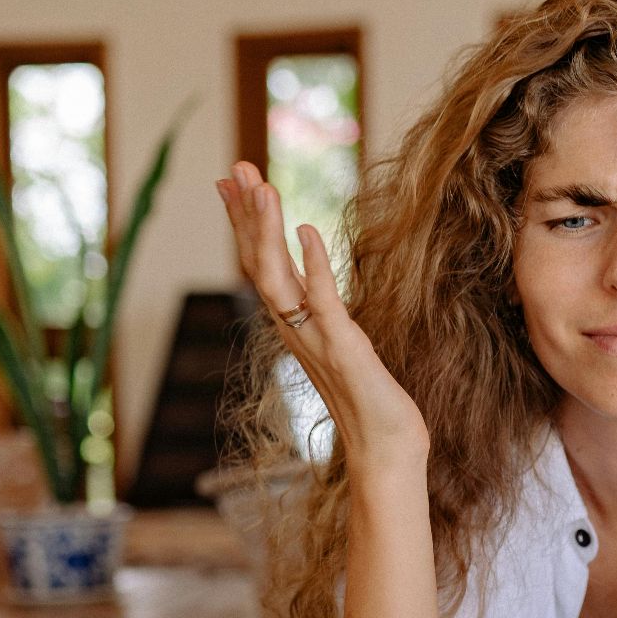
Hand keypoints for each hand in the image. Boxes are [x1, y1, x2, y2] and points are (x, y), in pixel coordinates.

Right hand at [217, 162, 428, 469]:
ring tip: (260, 186)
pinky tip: (307, 230)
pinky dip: (314, 263)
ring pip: (277, 276)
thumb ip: (325, 315)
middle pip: (258, 262)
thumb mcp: (343, 346)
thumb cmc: (371, 404)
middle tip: (234, 167)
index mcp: (295, 326)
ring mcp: (315, 339)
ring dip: (266, 230)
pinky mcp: (344, 348)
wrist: (385, 450)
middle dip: (246, 213)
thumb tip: (314, 282)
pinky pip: (322, 299)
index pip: (262, 264)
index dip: (246, 222)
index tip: (231, 183)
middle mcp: (296, 330)